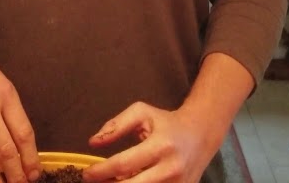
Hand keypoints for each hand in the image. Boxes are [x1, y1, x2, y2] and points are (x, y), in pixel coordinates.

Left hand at [82, 102, 218, 182]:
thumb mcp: (142, 113)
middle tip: (95, 182)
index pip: (123, 164)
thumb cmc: (167, 123)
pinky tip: (129, 182)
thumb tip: (93, 142)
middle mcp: (171, 169)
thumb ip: (116, 125)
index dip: (100, 172)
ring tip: (112, 181)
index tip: (87, 174)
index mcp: (161, 146)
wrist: (201, 134)